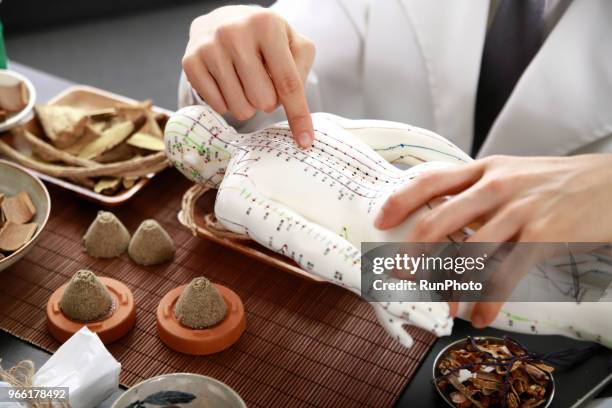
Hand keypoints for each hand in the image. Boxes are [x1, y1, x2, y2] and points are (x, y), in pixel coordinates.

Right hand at [183, 6, 315, 147]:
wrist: (222, 20)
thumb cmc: (263, 38)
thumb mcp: (293, 44)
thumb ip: (301, 74)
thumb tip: (300, 120)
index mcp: (266, 25)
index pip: (288, 82)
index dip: (298, 115)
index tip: (305, 141)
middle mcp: (235, 32)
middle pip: (263, 100)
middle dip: (268, 101)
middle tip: (262, 83)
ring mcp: (209, 47)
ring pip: (240, 107)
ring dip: (248, 104)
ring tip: (245, 83)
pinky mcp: (190, 61)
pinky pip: (218, 106)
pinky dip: (228, 102)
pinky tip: (227, 83)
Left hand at [375, 154, 611, 326]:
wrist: (611, 185)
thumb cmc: (555, 183)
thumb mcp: (512, 173)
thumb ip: (478, 190)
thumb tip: (440, 217)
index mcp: (484, 170)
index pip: (431, 181)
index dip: (401, 200)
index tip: (381, 221)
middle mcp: (496, 186)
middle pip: (439, 220)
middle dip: (412, 253)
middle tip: (399, 275)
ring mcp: (519, 209)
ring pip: (470, 252)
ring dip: (451, 286)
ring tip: (443, 307)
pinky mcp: (543, 234)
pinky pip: (507, 273)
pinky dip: (489, 299)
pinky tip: (479, 315)